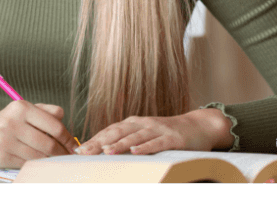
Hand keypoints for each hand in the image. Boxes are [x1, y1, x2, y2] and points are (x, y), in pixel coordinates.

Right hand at [0, 101, 79, 168]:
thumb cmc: (8, 122)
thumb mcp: (25, 109)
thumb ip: (47, 111)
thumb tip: (64, 119)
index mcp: (21, 107)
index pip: (54, 126)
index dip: (68, 138)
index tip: (74, 145)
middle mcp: (12, 122)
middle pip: (48, 144)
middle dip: (62, 152)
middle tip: (69, 156)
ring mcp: (6, 140)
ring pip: (39, 156)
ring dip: (51, 160)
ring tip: (56, 159)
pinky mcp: (2, 156)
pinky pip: (27, 163)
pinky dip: (37, 164)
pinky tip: (41, 162)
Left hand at [75, 109, 231, 155]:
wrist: (198, 126)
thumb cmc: (168, 134)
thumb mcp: (145, 134)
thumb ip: (128, 140)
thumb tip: (104, 150)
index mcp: (134, 123)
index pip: (109, 131)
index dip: (94, 139)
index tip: (78, 150)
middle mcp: (143, 124)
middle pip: (117, 132)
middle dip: (99, 142)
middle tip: (84, 152)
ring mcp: (157, 129)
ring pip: (135, 137)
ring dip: (119, 144)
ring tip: (105, 151)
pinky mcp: (172, 138)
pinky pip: (156, 143)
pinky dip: (145, 147)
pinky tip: (135, 152)